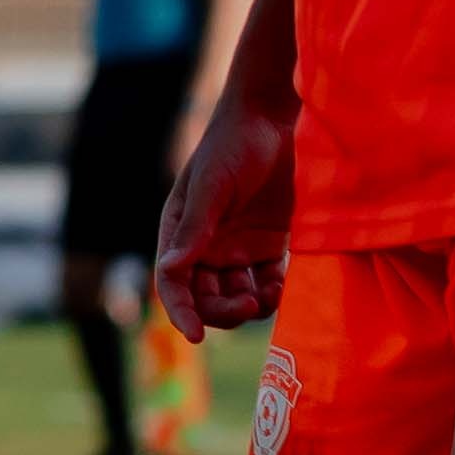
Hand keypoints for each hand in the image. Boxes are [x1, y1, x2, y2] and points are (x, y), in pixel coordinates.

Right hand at [153, 83, 297, 339]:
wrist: (277, 118)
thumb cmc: (234, 143)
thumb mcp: (212, 185)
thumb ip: (195, 229)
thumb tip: (171, 271)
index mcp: (181, 231)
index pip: (174, 283)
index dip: (181, 312)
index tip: (196, 337)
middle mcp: (206, 246)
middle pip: (207, 297)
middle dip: (223, 310)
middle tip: (249, 302)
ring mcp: (239, 247)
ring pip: (238, 296)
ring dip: (250, 305)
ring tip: (269, 295)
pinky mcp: (270, 245)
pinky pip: (268, 283)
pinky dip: (274, 293)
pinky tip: (282, 287)